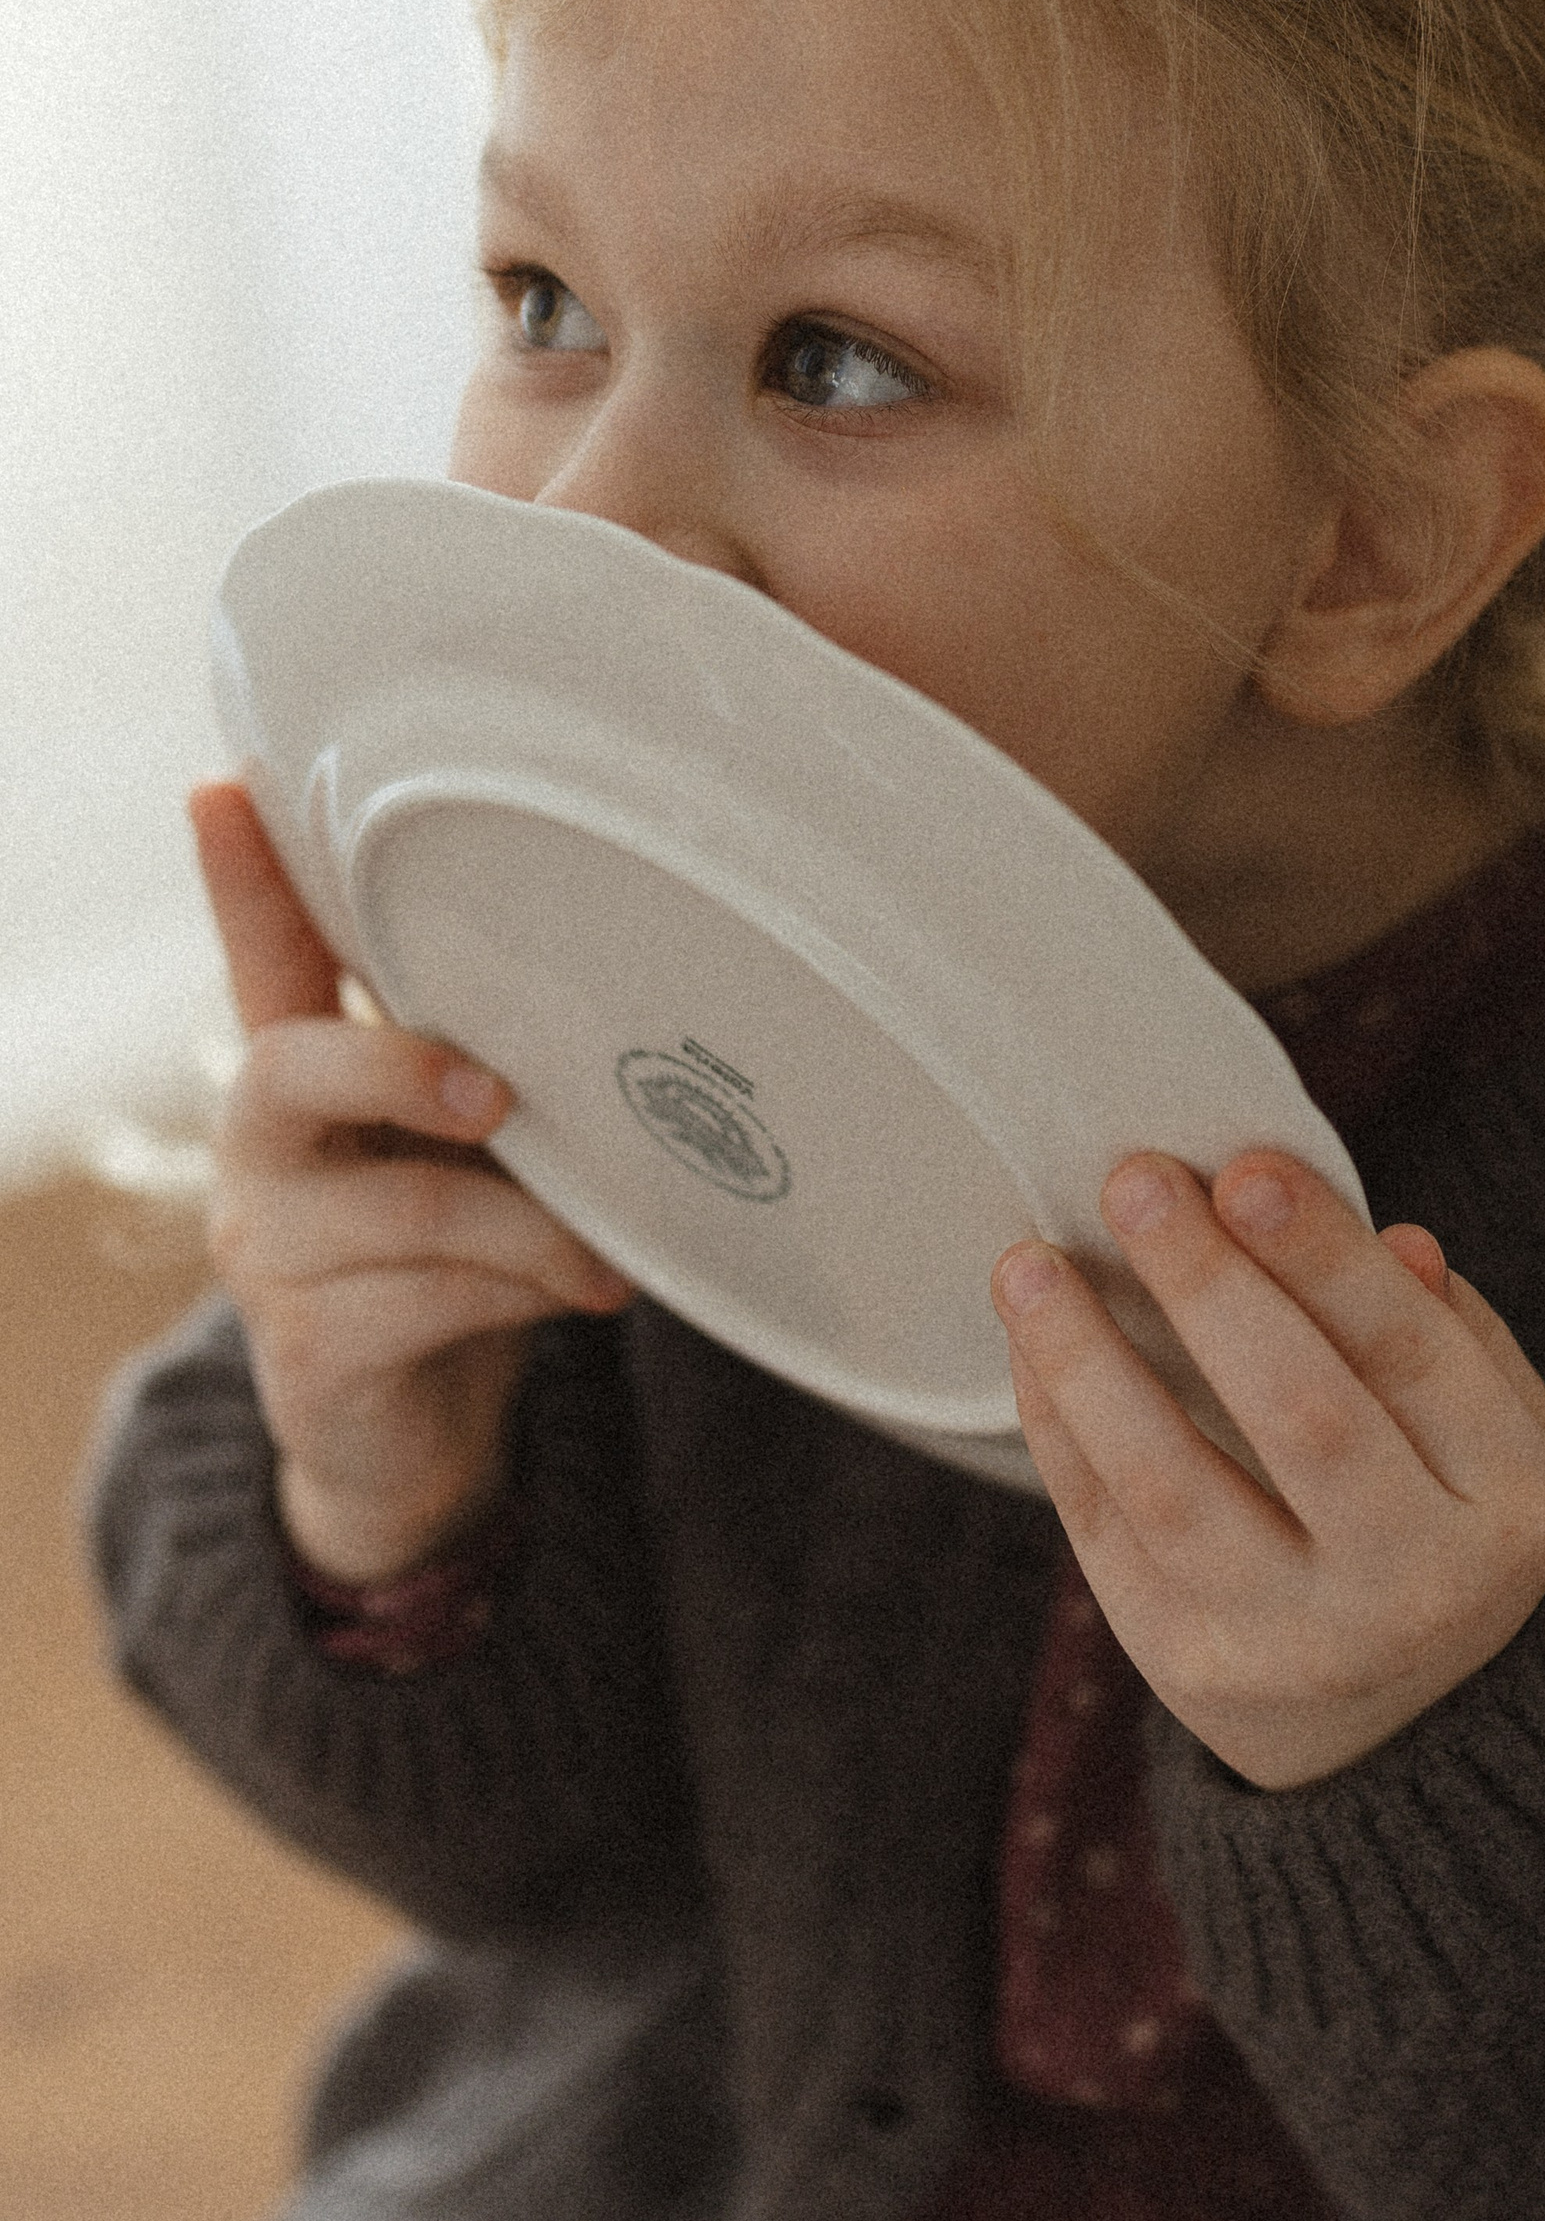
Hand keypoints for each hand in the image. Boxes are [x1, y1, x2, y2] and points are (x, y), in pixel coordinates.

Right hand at [191, 781, 632, 1583]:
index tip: (228, 786)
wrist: (421, 1433)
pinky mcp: (309, 1349)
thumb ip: (509, 1074)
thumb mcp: (480, 1149)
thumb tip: (640, 1003)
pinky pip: (429, 1300)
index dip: (244, 877)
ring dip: (532, 1224)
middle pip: (283, 1066)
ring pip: (403, 1206)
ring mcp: (270, 1253)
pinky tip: (580, 1294)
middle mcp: (264, 1152)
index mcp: (306, 1078)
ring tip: (605, 1251)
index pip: (261, 957)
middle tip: (498, 1095)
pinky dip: (524, 1290)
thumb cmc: (462, 1256)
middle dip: (400, 1067)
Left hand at [991, 1149, 1544, 1787]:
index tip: (1246, 1166)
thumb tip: (1385, 1236)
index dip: (1325, 1258)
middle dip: (1209, 1287)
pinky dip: (1060, 1427)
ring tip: (1028, 1265)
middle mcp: (1412, 1586)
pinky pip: (1105, 1532)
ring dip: (1089, 1360)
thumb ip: (1440, 1331)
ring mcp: (1295, 1643)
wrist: (1416, 1730)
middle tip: (1133, 1181)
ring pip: (1172, 1486)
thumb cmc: (1443, 1519)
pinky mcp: (1190, 1669)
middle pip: (1301, 1416)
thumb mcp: (1488, 1429)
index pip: (1412, 1358)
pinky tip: (1034, 1345)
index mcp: (1508, 1505)